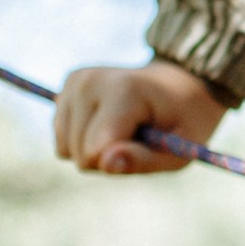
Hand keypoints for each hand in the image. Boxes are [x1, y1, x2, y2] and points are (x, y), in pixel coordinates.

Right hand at [53, 59, 225, 176]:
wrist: (177, 84)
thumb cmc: (182, 120)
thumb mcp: (178, 149)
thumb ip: (142, 160)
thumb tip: (106, 163)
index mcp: (123, 90)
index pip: (95, 151)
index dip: (121, 161)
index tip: (147, 145)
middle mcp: (90, 82)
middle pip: (80, 154)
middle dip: (108, 157)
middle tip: (138, 138)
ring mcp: (74, 84)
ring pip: (66, 150)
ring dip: (95, 151)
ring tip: (124, 130)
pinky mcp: (65, 90)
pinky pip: (62, 141)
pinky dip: (83, 142)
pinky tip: (107, 124)